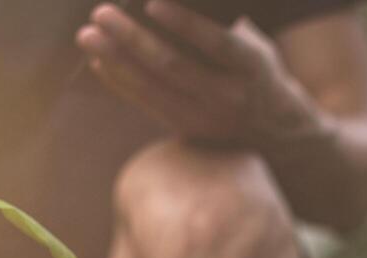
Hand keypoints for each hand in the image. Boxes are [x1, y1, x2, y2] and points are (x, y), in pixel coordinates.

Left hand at [76, 1, 317, 146]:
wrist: (279, 135)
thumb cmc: (262, 75)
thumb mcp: (258, 48)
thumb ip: (226, 29)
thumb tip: (181, 1)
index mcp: (251, 68)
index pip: (215, 44)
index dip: (183, 23)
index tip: (151, 2)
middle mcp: (228, 96)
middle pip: (172, 65)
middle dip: (132, 37)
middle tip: (101, 13)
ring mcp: (206, 117)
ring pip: (152, 87)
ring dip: (116, 60)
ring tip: (88, 37)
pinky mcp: (188, 130)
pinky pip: (147, 104)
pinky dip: (120, 82)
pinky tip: (100, 62)